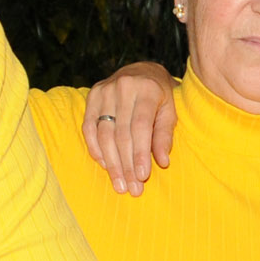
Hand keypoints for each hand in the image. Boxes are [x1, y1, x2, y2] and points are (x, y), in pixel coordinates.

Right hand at [81, 63, 179, 194]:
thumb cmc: (161, 97)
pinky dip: (96, 148)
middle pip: (121, 133)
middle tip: (131, 188)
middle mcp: (123, 87)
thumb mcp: (170, 111)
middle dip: (126, 165)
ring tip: (119, 184)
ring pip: (104, 133)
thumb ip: (165, 135)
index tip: (142, 176)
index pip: (141, 127)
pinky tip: (105, 165)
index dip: (140, 153)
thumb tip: (162, 162)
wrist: (142, 71)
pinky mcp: (92, 95)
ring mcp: (105, 90)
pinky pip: (89, 127)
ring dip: (111, 163)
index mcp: (147, 89)